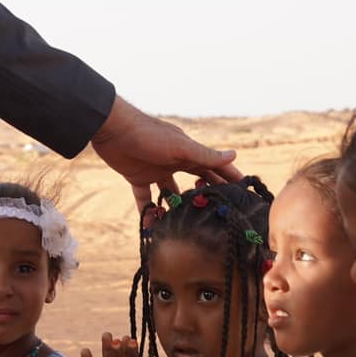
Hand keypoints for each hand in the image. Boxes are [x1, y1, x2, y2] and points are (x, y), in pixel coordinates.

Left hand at [92, 96, 239, 213]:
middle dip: (206, 196)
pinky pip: (146, 199)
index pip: (214, 166)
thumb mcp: (179, 147)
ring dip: (177, 208)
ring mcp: (156, 170)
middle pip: (196, 181)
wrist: (111, 129)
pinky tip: (152, 227)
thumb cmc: (148, 134)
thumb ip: (204, 155)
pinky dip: (148, 212)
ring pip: (172, 194)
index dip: (229, 177)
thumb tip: (234, 155)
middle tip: (218, 216)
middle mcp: (174, 161)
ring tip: (186, 227)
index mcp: (188, 152)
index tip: (244, 192)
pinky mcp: (137, 177)